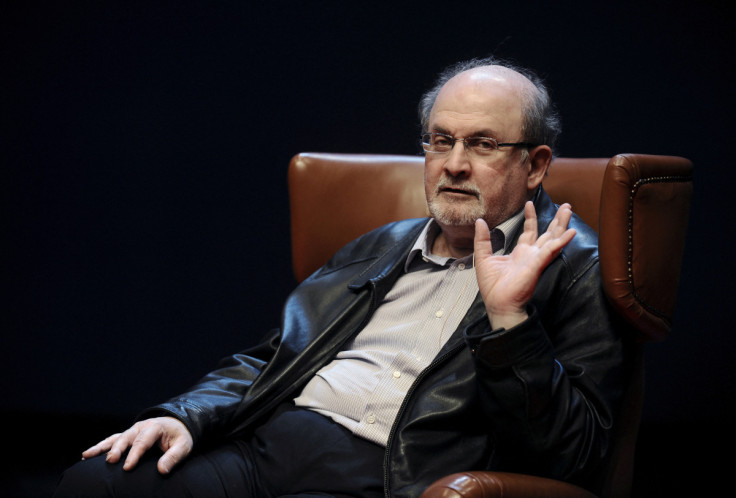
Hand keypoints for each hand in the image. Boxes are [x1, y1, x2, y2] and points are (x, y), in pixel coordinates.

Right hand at [81, 416, 193, 473]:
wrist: (178, 425)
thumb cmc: (180, 437)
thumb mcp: (183, 446)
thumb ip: (173, 457)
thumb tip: (161, 470)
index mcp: (155, 427)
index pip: (143, 441)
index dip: (135, 454)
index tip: (127, 467)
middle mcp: (141, 427)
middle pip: (126, 437)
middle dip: (117, 449)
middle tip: (110, 461)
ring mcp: (132, 430)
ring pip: (115, 438)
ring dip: (101, 447)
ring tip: (86, 455)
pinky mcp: (127, 436)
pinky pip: (112, 440)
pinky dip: (100, 447)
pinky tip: (87, 455)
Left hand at [474, 201, 575, 329]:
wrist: (498, 304)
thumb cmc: (492, 286)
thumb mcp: (483, 258)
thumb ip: (482, 240)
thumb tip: (479, 222)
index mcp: (520, 253)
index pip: (529, 231)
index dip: (530, 217)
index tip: (529, 203)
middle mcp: (531, 255)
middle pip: (548, 233)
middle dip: (557, 220)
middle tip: (566, 205)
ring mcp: (536, 259)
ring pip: (553, 238)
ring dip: (562, 225)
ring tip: (569, 209)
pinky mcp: (537, 265)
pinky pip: (551, 251)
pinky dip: (561, 241)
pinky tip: (571, 232)